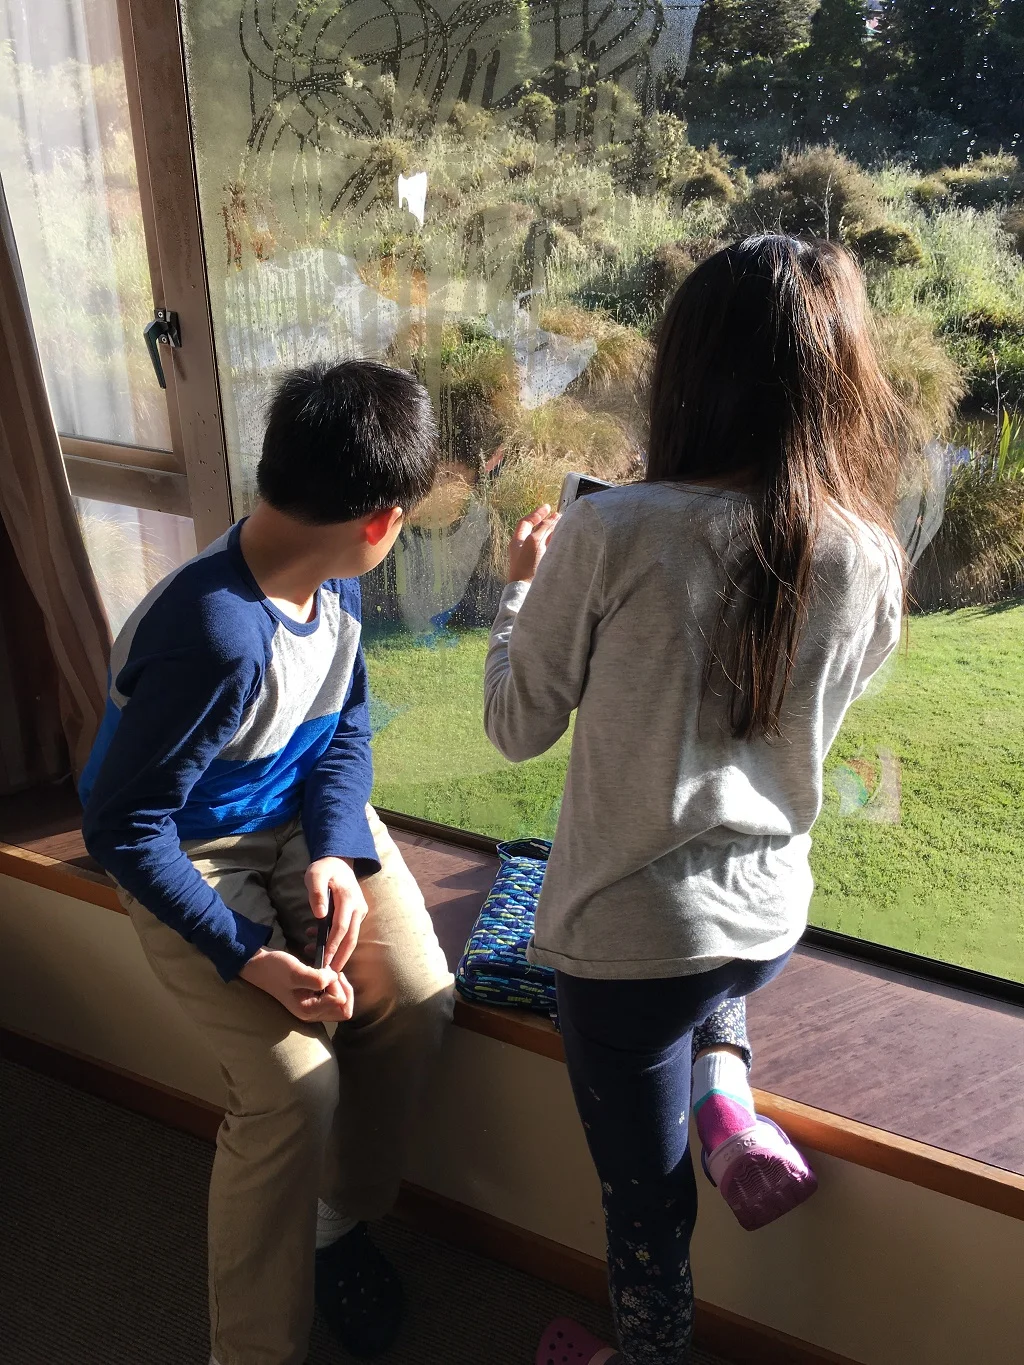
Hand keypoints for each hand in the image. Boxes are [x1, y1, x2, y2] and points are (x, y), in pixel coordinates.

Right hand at [240, 948, 354, 1021]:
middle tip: (334, 973)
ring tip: (329, 972)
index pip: (340, 1002)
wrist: (260, 966)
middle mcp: (312, 1013)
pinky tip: (325, 972)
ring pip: (340, 1004)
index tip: (325, 970)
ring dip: (340, 986)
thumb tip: (334, 979)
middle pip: (344, 1009)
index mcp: (309, 1011)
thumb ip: (317, 979)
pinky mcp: (312, 999)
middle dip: (344, 989)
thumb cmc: (275, 968)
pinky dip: (334, 985)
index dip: (337, 984)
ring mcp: (312, 1007)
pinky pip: (333, 997)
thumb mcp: (295, 972)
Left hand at [305, 856, 367, 972]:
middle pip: (351, 937)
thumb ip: (317, 892)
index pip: (342, 926)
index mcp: (348, 898)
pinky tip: (319, 944)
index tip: (325, 959)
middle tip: (330, 973)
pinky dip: (336, 941)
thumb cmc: (324, 868)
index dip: (333, 944)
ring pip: (351, 937)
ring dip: (338, 951)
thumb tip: (320, 914)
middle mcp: (357, 907)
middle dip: (341, 957)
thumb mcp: (315, 874)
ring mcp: (359, 911)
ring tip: (323, 962)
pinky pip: (348, 931)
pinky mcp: (356, 914)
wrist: (338, 861)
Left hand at [508, 505, 559, 583]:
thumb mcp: (534, 542)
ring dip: (553, 532)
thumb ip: (543, 528)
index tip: (548, 507)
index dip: (537, 513)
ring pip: (543, 540)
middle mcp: (524, 548)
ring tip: (563, 525)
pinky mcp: (541, 565)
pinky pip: (549, 550)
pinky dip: (555, 542)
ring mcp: (533, 557)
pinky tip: (562, 540)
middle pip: (536, 530)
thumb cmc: (527, 566)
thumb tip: (553, 518)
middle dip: (547, 522)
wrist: (527, 590)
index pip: (526, 522)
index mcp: (517, 541)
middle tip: (558, 516)